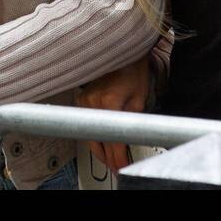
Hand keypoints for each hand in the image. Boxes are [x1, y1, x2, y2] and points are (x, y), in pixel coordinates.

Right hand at [76, 55, 151, 171]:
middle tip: (117, 166)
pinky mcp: (81, 98)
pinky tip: (102, 139)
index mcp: (108, 102)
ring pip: (88, 133)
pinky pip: (85, 123)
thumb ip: (131, 122)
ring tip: (110, 157)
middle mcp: (92, 102)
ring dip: (99, 147)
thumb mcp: (139, 100)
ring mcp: (84, 100)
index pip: (111, 141)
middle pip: (96, 141)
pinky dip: (94, 133)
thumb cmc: (133, 72)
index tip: (122, 165)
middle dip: (108, 158)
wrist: (121, 54)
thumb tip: (127, 141)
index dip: (118, 158)